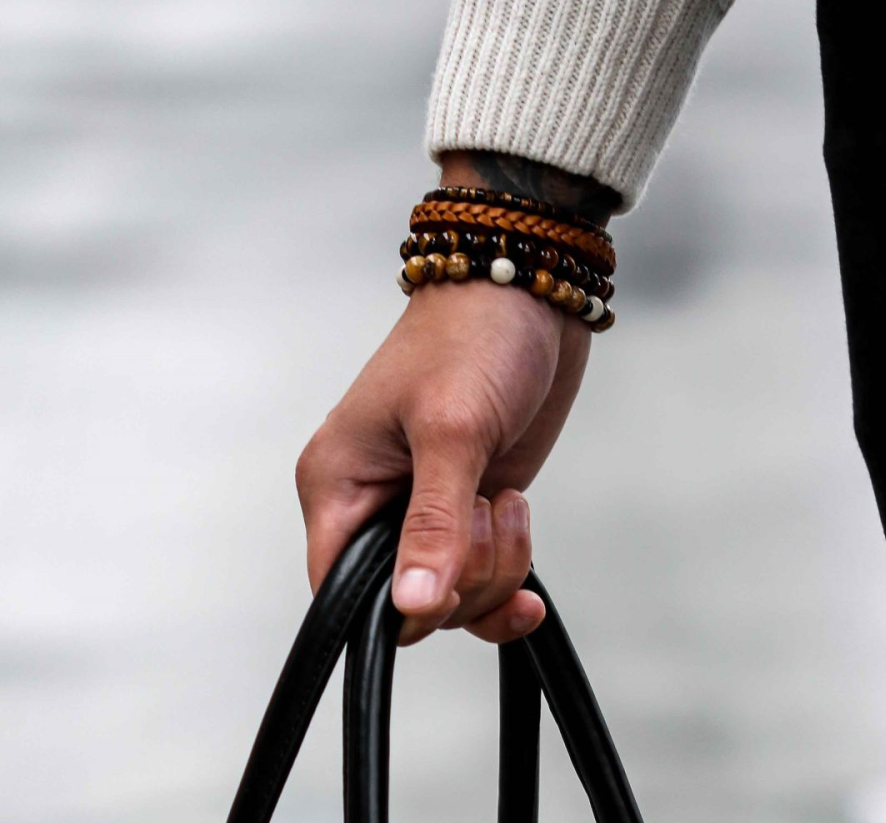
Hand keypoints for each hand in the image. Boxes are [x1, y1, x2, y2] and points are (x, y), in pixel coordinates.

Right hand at [295, 278, 590, 644]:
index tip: (444, 581)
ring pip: (450, 596)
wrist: (529, 299)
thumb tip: (413, 606)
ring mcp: (427, 507)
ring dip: (493, 569)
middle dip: (460, 578)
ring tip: (506, 500)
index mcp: (340, 482)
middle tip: (485, 506)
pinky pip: (480, 579)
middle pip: (404, 601)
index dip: (393, 605)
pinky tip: (528, 573)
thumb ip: (434, 523)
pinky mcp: (470, 507)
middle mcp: (375, 501)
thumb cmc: (472, 338)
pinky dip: (507, 580)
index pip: (336, 588)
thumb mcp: (452, 429)